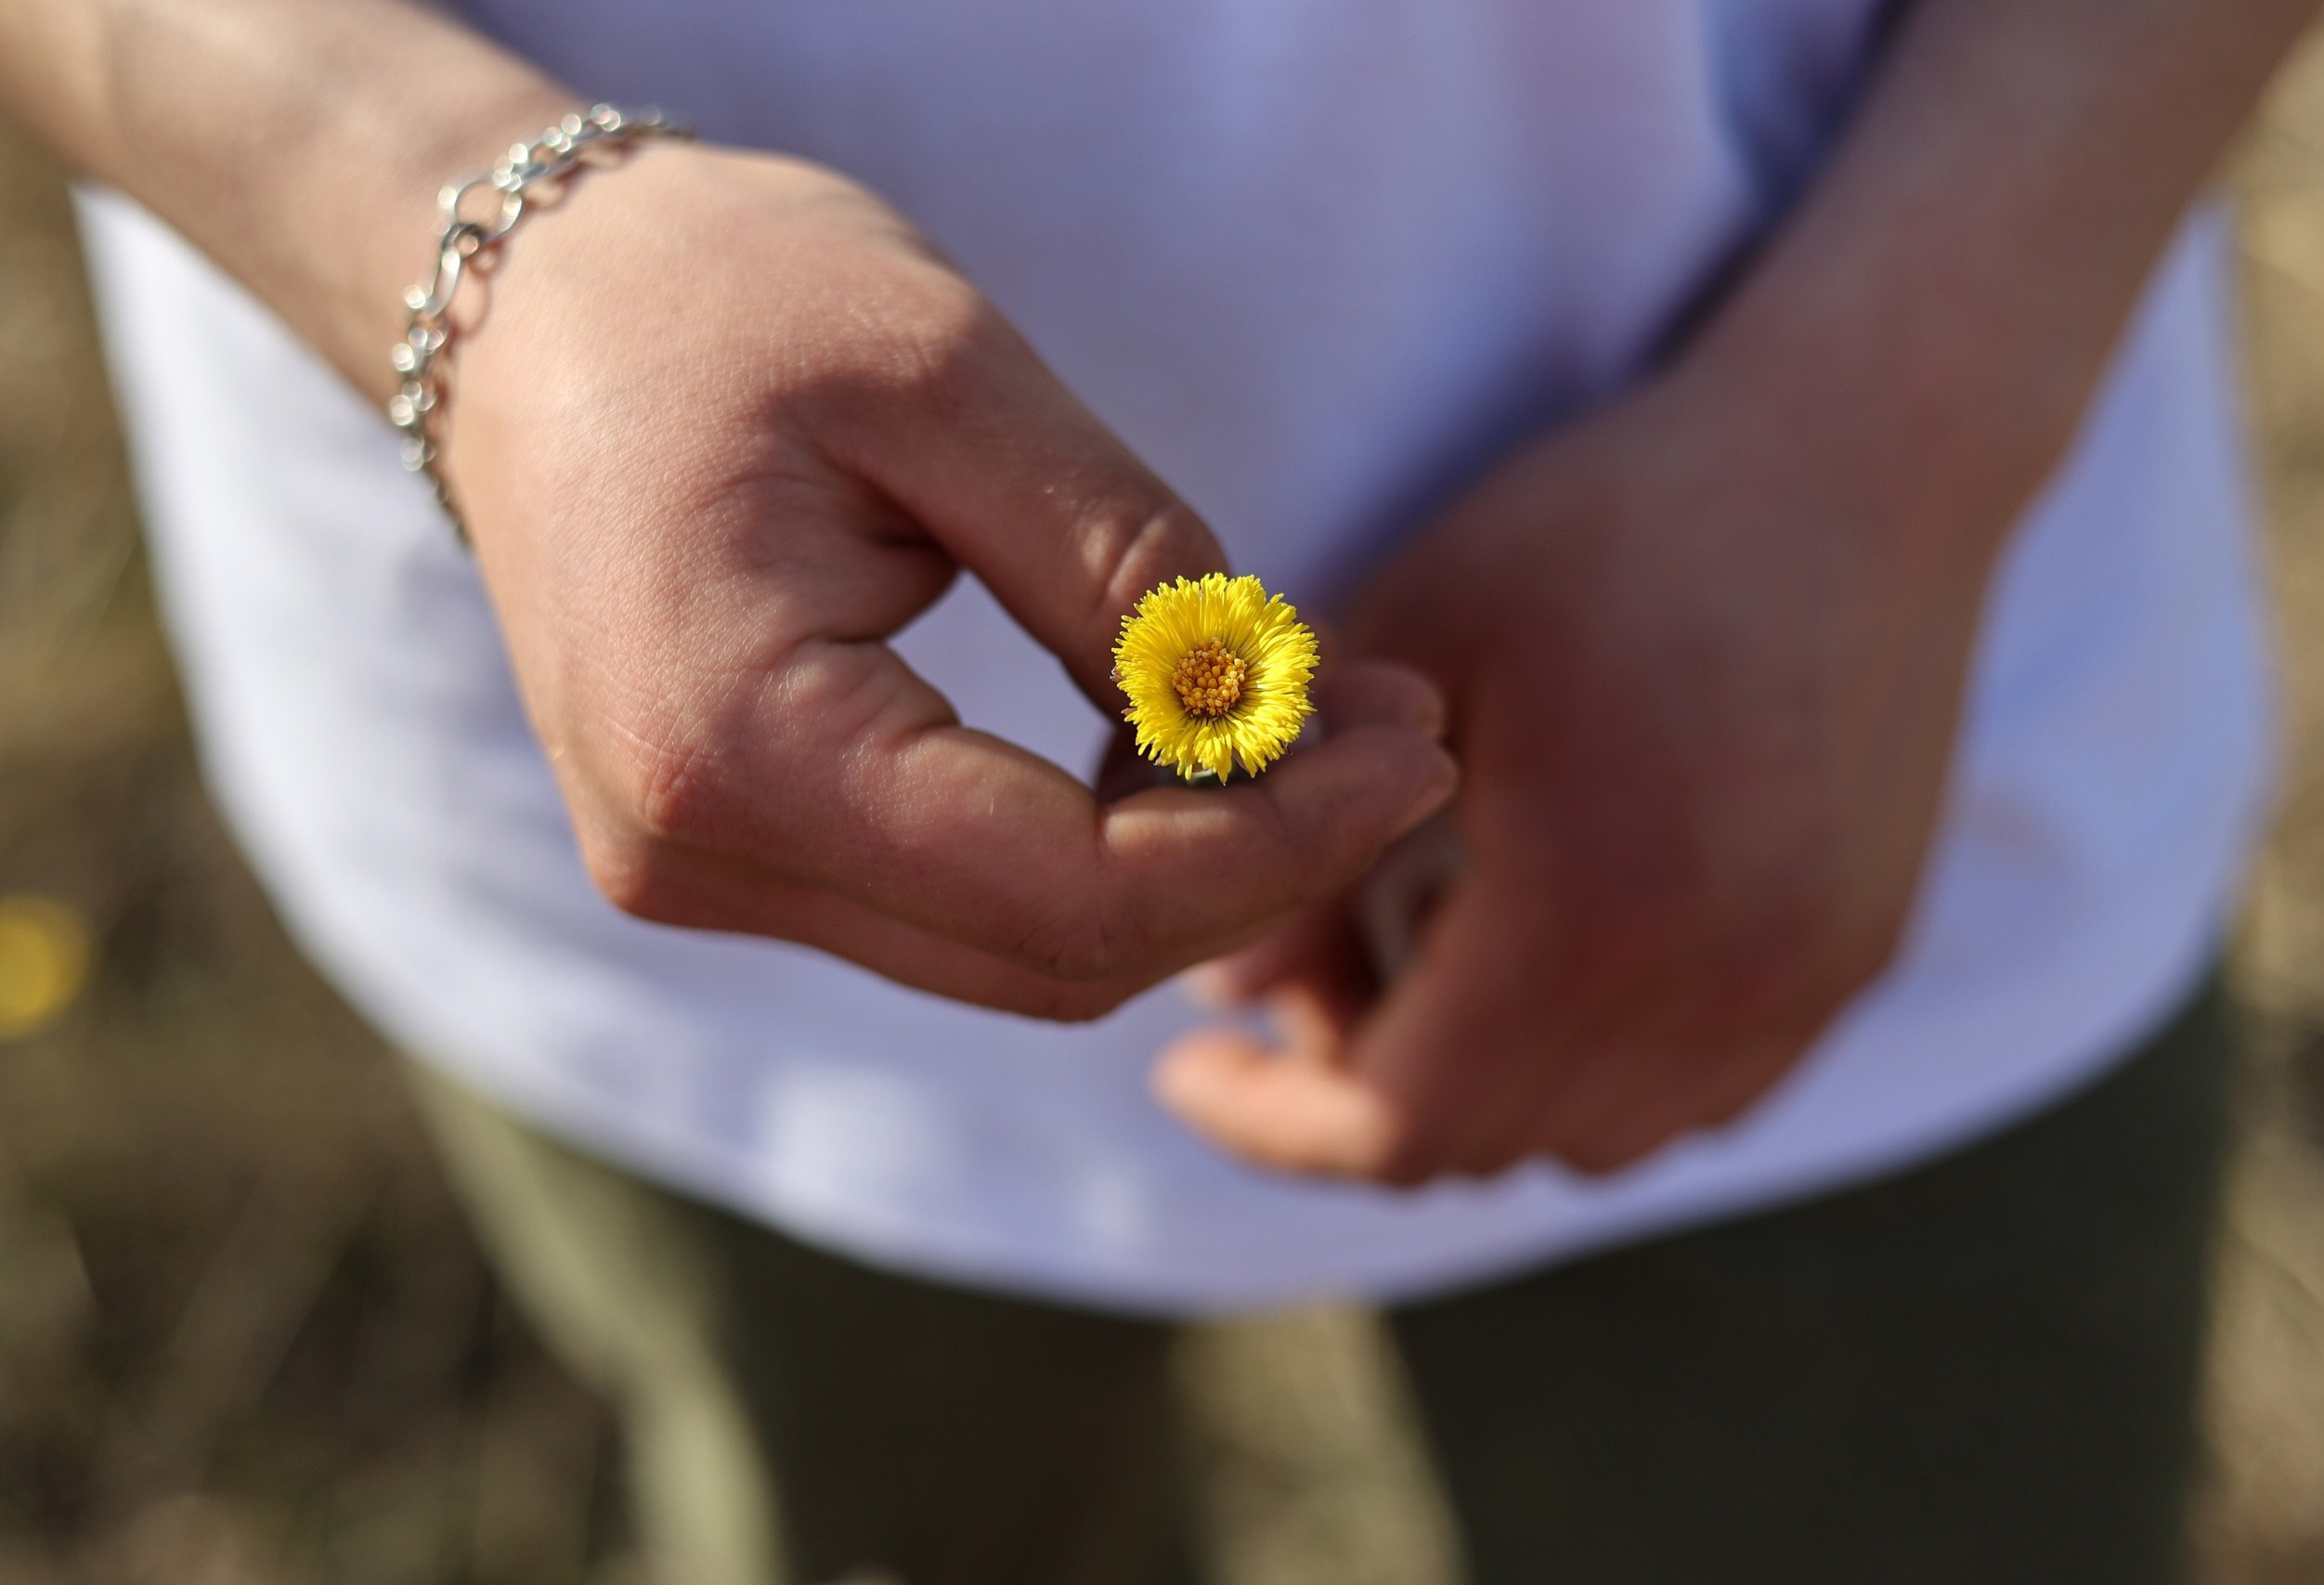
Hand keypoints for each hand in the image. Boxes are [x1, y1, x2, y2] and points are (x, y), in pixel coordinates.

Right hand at [439, 142, 1455, 1018]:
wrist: (527, 304)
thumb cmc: (719, 294)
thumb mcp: (951, 377)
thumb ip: (1120, 565)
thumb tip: (1277, 721)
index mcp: (733, 745)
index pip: (1071, 896)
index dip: (1275, 845)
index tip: (1414, 746)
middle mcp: (697, 854)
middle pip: (1054, 957)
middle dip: (1258, 863)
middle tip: (1400, 732)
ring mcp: (701, 869)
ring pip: (1016, 954)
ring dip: (1188, 865)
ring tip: (1318, 723)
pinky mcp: (732, 848)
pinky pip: (958, 906)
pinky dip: (1095, 850)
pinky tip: (1177, 741)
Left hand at [1154, 356, 2006, 1181]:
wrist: (1864, 450)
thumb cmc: (1613, 521)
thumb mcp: (1413, 636)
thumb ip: (1300, 831)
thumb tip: (1230, 996)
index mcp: (1589, 914)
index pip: (1395, 1125)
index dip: (1271, 1121)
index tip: (1188, 1070)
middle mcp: (1715, 990)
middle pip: (1486, 1146)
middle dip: (1360, 1092)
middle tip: (1299, 972)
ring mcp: (1805, 987)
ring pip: (1593, 1142)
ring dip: (1481, 1089)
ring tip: (1418, 954)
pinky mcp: (1860, 959)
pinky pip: (1698, 1098)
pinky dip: (1595, 1071)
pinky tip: (1549, 948)